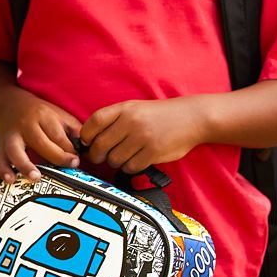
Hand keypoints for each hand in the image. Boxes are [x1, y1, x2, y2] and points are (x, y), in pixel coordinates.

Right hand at [0, 85, 81, 183]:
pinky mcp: (1, 146)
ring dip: (24, 165)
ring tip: (35, 177)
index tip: (76, 161)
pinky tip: (11, 180)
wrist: (9, 104)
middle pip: (40, 142)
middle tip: (68, 167)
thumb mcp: (58, 115)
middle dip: (55, 156)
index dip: (69, 150)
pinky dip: (4, 170)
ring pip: (15, 150)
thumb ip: (73, 130)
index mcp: (43, 117)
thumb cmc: (39, 114)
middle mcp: (26, 126)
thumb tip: (88, 149)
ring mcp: (11, 136)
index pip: (58, 136)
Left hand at [79, 97, 206, 173]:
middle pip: (100, 145)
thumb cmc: (157, 115)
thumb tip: (87, 139)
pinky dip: (129, 168)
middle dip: (96, 155)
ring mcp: (143, 137)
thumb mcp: (134, 108)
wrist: (190, 118)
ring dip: (115, 162)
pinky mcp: (153, 153)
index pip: (94, 122)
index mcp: (125, 108)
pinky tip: (135, 161)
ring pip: (114, 159)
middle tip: (99, 157)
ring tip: (123, 156)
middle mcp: (132, 122)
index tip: (86, 142)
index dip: (85, 135)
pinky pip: (130, 167)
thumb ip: (113, 119)